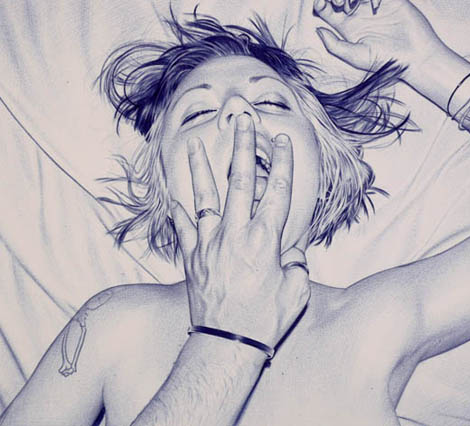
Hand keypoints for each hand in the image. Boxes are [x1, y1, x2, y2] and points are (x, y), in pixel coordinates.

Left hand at [170, 113, 310, 348]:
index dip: (281, 163)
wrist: (226, 343)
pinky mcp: (192, 256)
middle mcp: (236, 234)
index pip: (277, 192)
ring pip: (205, 196)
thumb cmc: (264, 320)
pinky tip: (173, 192)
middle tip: (242, 121)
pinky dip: (178, 208)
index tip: (281, 140)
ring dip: (203, 167)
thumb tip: (292, 251)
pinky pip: (183, 225)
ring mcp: (210, 242)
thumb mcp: (296, 291)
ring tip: (198, 143)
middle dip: (243, 147)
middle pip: (241, 181)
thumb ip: (297, 264)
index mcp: (266, 240)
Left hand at [313, 0, 445, 82]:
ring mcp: (372, 4)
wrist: (414, 57)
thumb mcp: (355, 56)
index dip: (319, 4)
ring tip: (352, 2)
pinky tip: (373, 3)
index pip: (326, 9)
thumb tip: (317, 30)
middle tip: (340, 5)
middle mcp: (357, 13)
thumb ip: (334, 45)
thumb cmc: (385, 61)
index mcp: (346, 26)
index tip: (319, 4)